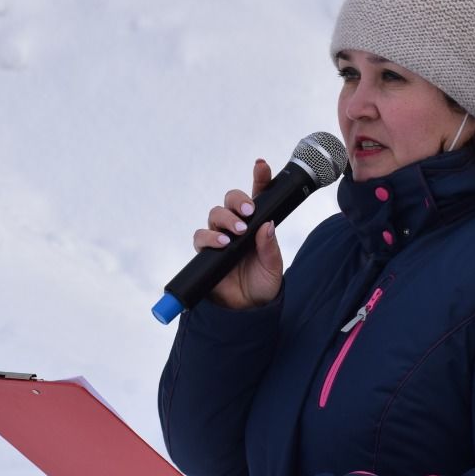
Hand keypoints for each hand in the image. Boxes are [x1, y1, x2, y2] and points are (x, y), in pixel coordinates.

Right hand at [192, 159, 282, 308]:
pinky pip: (201, 237)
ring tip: (237, 232)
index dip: (259, 178)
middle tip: (248, 211)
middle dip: (237, 200)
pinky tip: (222, 243)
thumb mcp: (273, 268)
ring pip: (214, 214)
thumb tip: (267, 224)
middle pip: (230, 200)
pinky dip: (209, 237)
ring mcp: (220, 238)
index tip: (261, 165)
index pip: (257, 197)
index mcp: (257, 225)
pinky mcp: (205, 252)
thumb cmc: (262, 285)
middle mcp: (237, 227)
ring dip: (225, 218)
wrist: (246, 310)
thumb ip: (270, 247)